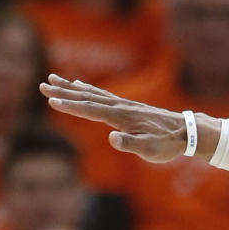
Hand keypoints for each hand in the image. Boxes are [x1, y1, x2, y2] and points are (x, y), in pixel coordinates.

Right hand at [40, 74, 216, 162]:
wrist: (186, 131)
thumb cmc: (167, 144)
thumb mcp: (150, 150)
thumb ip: (131, 144)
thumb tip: (112, 138)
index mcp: (121, 117)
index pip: (91, 110)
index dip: (71, 105)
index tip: (52, 100)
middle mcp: (120, 106)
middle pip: (87, 96)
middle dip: (64, 91)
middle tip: (43, 84)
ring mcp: (123, 104)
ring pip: (92, 93)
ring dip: (71, 87)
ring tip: (53, 79)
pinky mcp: (127, 106)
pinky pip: (101, 94)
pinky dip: (87, 88)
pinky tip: (79, 85)